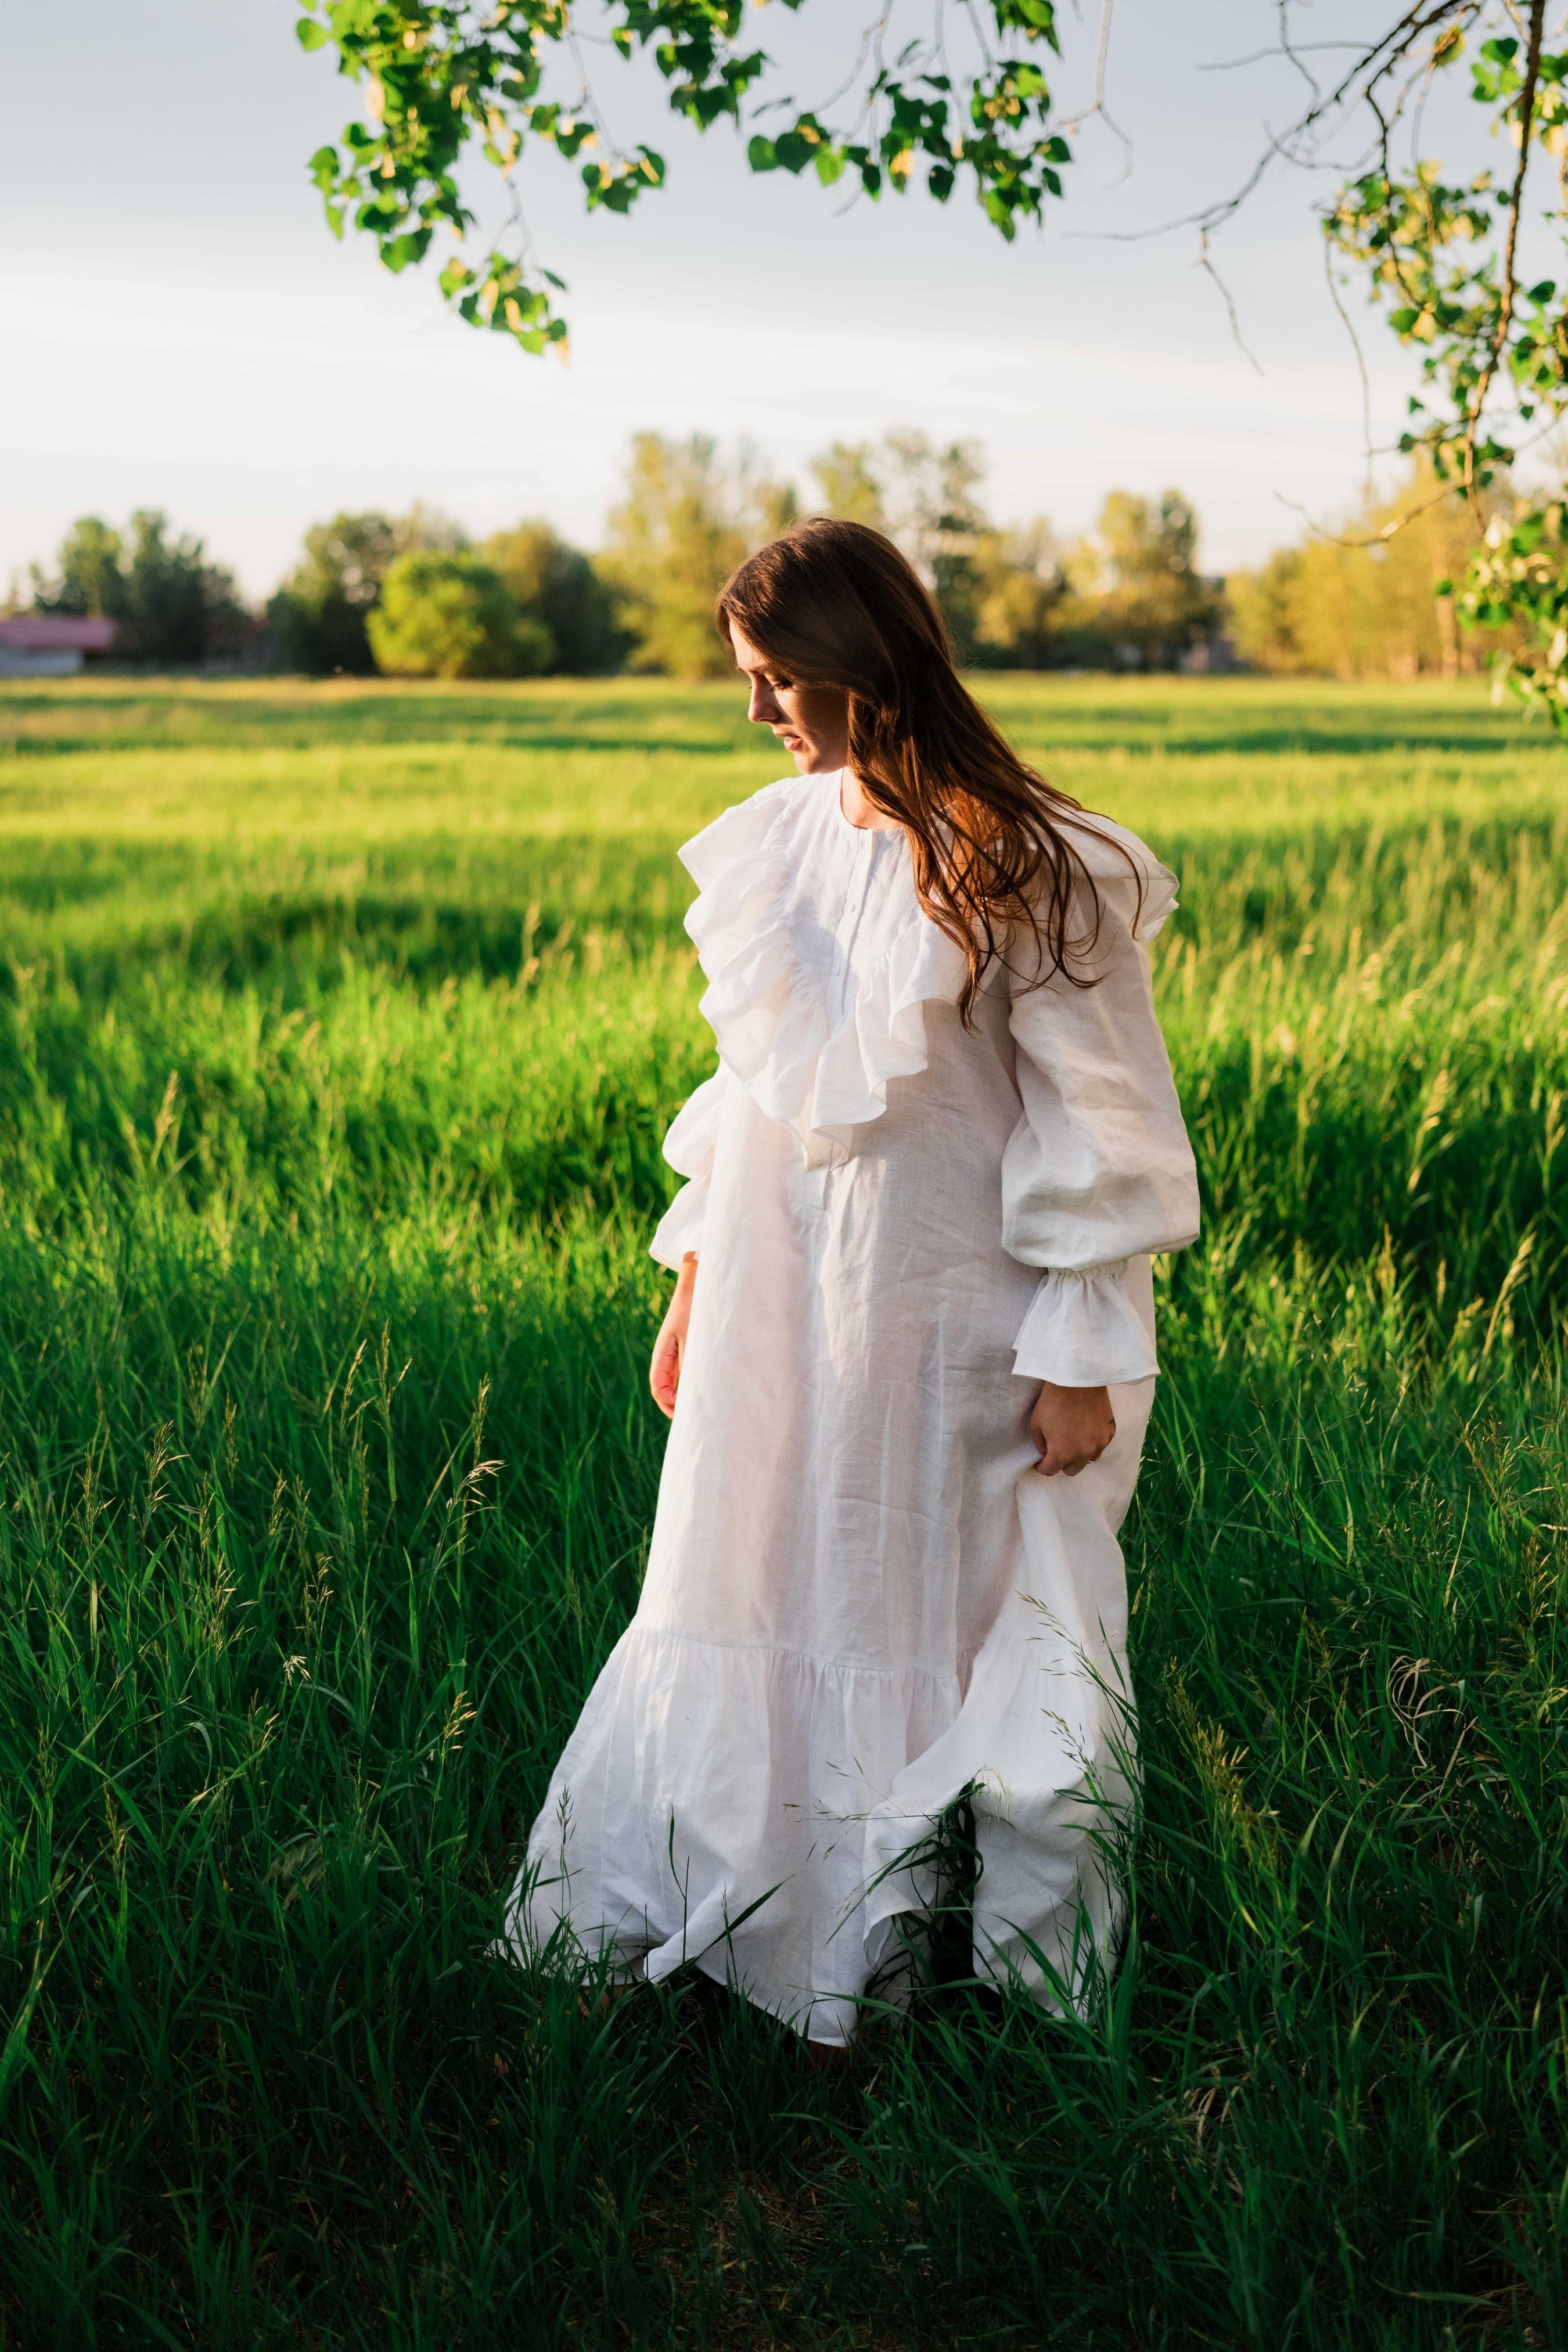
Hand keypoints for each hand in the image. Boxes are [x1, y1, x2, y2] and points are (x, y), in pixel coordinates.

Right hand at [650, 1254, 697, 1419]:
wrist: (703, 1280)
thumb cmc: (697, 1306)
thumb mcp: (694, 1338)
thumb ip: (691, 1364)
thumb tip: (690, 1393)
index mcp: (662, 1354)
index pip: (659, 1389)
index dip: (669, 1407)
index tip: (685, 1418)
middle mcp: (669, 1355)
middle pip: (668, 1389)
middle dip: (679, 1406)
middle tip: (698, 1422)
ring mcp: (681, 1350)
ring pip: (680, 1381)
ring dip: (690, 1395)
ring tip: (708, 1409)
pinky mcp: (694, 1345)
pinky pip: (692, 1370)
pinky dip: (699, 1382)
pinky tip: (714, 1388)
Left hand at [1030, 1381, 1114, 1476]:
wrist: (1078, 1379)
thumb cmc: (1053, 1399)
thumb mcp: (1036, 1423)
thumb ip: (1040, 1443)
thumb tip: (1046, 1451)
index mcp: (1062, 1453)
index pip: (1050, 1471)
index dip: (1041, 1467)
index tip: (1039, 1461)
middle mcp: (1083, 1453)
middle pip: (1071, 1470)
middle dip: (1061, 1464)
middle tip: (1056, 1450)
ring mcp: (1099, 1444)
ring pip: (1088, 1460)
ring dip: (1078, 1455)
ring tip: (1073, 1441)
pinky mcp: (1110, 1432)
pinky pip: (1100, 1445)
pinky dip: (1092, 1442)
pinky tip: (1086, 1430)